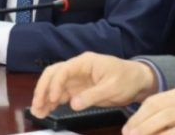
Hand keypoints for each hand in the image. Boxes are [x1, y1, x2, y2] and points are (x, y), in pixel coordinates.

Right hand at [31, 53, 156, 118]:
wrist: (137, 81)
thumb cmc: (126, 79)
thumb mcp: (112, 87)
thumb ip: (93, 95)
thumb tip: (73, 104)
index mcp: (84, 63)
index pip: (63, 70)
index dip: (55, 83)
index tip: (53, 98)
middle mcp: (76, 69)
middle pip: (53, 75)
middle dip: (43, 89)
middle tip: (37, 105)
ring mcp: (76, 79)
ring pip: (54, 85)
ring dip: (45, 97)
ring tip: (37, 112)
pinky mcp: (78, 89)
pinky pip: (61, 94)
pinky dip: (52, 102)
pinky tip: (46, 111)